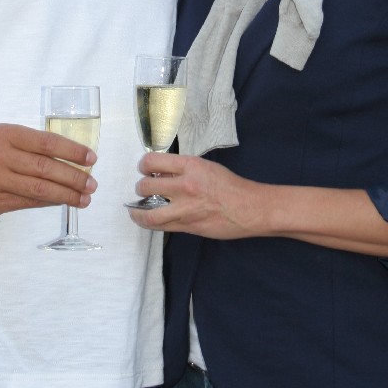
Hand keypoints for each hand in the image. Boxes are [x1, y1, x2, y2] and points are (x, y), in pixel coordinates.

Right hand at [0, 123, 97, 217]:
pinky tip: (62, 202)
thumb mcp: (3, 136)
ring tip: (84, 198)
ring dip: (65, 195)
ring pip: (38, 189)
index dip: (72, 151)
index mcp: (6, 135)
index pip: (46, 143)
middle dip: (73, 178)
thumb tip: (69, 157)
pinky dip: (48, 203)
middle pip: (45, 168)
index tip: (91, 158)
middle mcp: (1, 157)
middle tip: (92, 184)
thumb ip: (31, 144)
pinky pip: (27, 203)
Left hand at [127, 152, 258, 238]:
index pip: (152, 161)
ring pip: (146, 212)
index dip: (144, 165)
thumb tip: (161, 173)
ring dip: (138, 209)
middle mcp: (185, 186)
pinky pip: (158, 226)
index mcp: (190, 166)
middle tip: (144, 188)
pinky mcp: (186, 226)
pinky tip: (145, 219)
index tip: (145, 169)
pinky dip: (147, 222)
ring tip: (137, 208)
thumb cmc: (230, 186)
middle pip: (145, 185)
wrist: (250, 208)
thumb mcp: (206, 167)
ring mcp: (184, 209)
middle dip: (141, 186)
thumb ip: (183, 169)